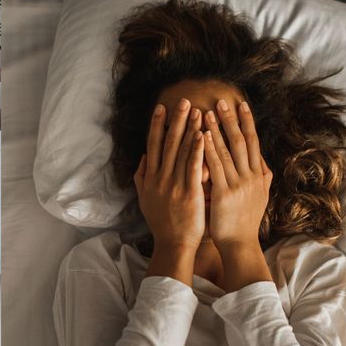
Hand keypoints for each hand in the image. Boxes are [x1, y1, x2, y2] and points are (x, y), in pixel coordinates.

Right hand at [134, 99, 205, 252]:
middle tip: (183, 101)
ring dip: (189, 129)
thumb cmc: (162, 223)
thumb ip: (142, 178)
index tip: (161, 107)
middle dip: (176, 120)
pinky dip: (197, 150)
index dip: (157, 125)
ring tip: (197, 111)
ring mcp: (174, 185)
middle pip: (167, 143)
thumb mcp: (145, 199)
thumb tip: (143, 159)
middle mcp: (160, 178)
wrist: (173, 244)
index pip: (153, 145)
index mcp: (151, 178)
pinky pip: (194, 167)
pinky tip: (203, 135)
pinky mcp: (189, 193)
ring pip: (181, 152)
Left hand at [203, 100, 271, 252]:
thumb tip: (264, 163)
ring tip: (207, 112)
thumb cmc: (246, 221)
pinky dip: (210, 150)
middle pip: (242, 141)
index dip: (247, 122)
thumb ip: (262, 178)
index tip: (241, 104)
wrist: (240, 244)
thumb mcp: (260, 197)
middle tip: (222, 101)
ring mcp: (239, 184)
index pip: (253, 142)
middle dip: (231, 120)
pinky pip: (216, 167)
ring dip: (217, 130)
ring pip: (228, 151)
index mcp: (258, 175)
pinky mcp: (225, 194)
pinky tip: (202, 136)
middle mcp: (251, 176)